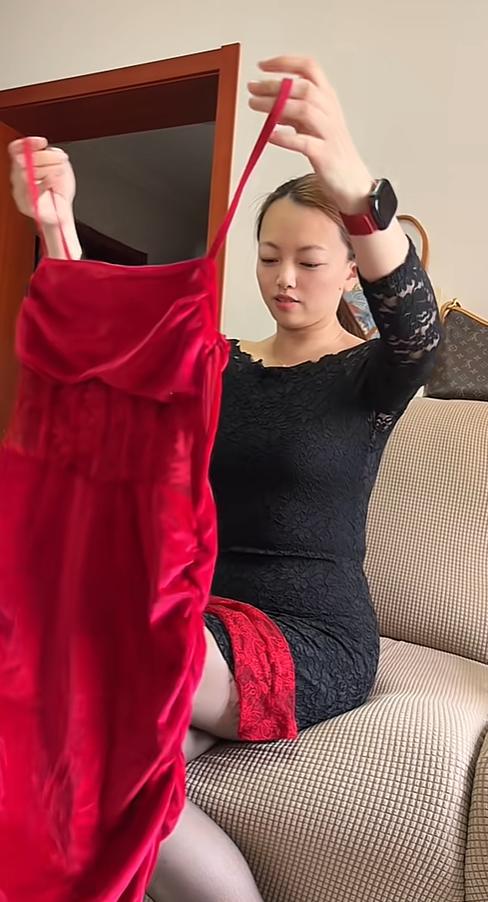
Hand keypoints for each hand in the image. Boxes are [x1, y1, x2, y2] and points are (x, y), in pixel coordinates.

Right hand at [8, 137, 75, 226]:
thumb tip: (48, 149)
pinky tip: (52, 180)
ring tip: (60, 171)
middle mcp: (18, 177)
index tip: (43, 142)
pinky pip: (30, 192)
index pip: (16, 149)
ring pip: (25, 174)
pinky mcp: (26, 205)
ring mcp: (20, 191)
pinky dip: (43, 184)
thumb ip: (53, 154)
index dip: (28, 143)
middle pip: (21, 159)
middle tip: (61, 158)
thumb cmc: (59, 191)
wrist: (62, 213)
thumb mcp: (60, 166)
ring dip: (47, 169)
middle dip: (44, 156)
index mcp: (24, 165)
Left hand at [248, 56, 372, 213]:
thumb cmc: (330, 152)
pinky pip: (305, 143)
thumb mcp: (311, 126)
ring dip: (277, 105)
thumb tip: (269, 103)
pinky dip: (286, 138)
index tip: (263, 65)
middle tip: (252, 88)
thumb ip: (292, 113)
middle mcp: (330, 111)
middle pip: (304, 87)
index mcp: (328, 99)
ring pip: (305, 109)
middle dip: (275, 85)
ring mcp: (329, 132)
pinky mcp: (325, 155)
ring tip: (254, 105)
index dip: (286, 62)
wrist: (351, 181)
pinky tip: (270, 135)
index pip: (310, 68)